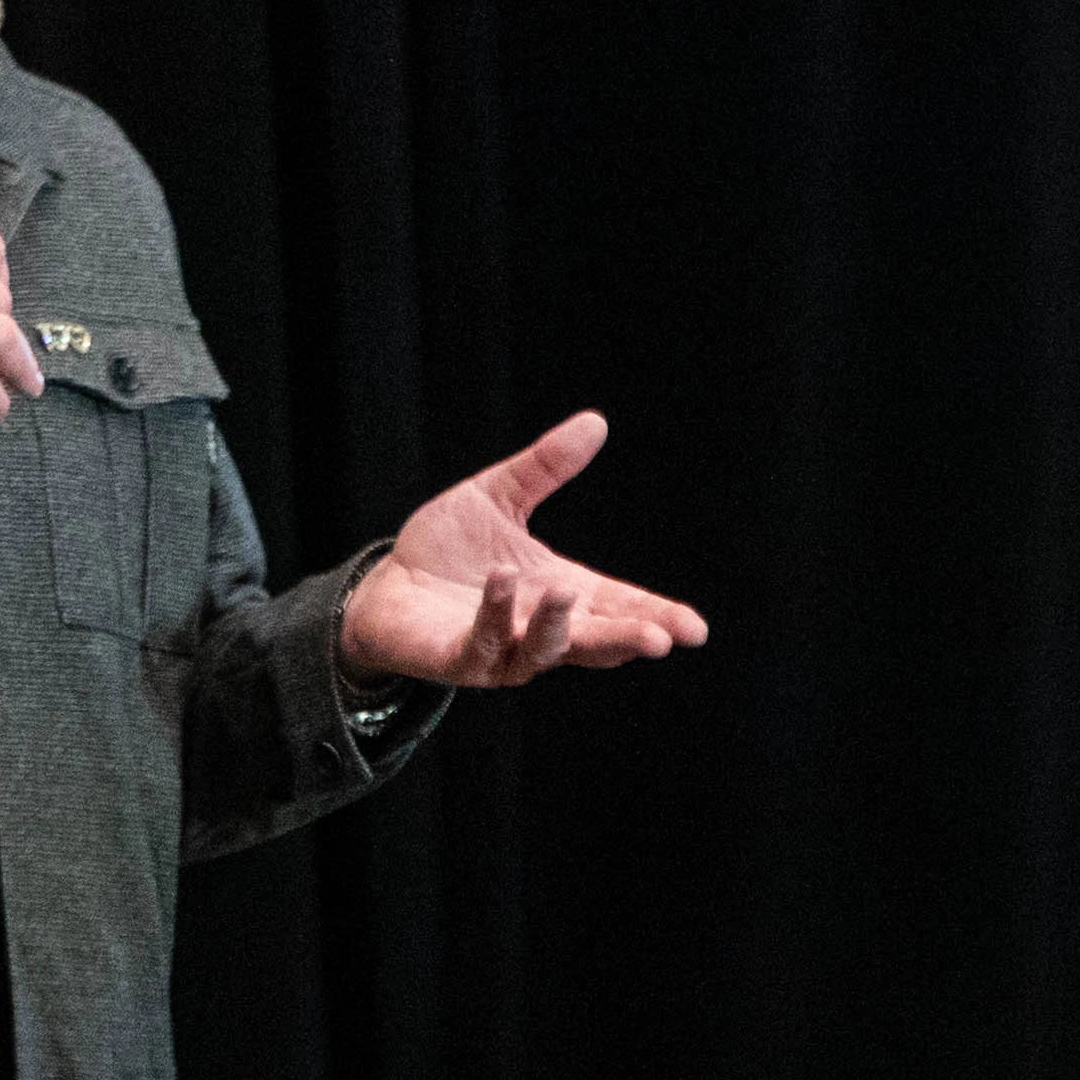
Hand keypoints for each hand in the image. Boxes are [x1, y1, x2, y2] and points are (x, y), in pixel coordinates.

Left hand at [341, 410, 709, 687]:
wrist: (386, 585)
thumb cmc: (448, 551)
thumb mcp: (498, 496)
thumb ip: (544, 467)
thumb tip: (595, 421)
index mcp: (561, 592)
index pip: (618, 608)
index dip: (656, 617)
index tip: (693, 629)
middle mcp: (539, 627)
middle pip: (594, 640)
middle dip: (626, 638)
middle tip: (661, 639)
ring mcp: (502, 649)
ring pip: (542, 650)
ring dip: (558, 626)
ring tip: (567, 592)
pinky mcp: (459, 657)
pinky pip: (484, 642)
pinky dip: (496, 615)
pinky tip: (502, 581)